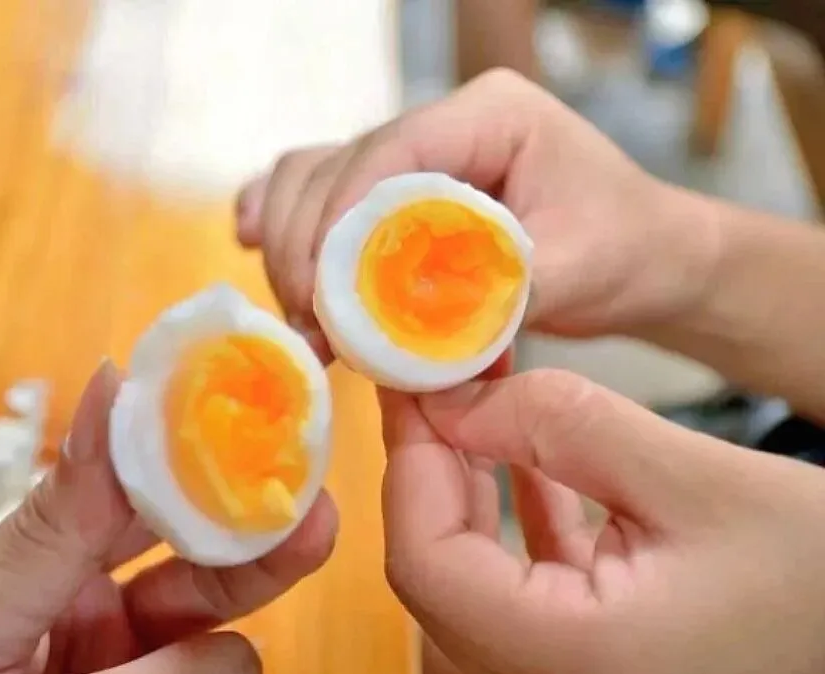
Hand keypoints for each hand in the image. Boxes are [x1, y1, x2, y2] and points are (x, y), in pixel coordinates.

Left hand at [0, 361, 336, 673]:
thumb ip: (60, 517)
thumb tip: (114, 384)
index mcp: (57, 565)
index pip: (150, 499)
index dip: (204, 459)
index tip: (260, 418)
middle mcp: (110, 621)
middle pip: (214, 572)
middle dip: (260, 545)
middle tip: (314, 514)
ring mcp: (136, 673)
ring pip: (226, 652)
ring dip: (194, 660)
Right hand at [235, 69, 720, 356]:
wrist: (645, 256)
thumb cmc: (627, 250)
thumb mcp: (577, 269)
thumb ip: (493, 293)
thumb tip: (405, 335)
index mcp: (488, 114)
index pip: (389, 150)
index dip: (338, 219)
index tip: (319, 293)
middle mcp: (442, 124)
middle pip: (336, 166)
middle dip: (305, 244)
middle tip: (309, 324)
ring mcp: (415, 154)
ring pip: (315, 177)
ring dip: (289, 243)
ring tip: (300, 317)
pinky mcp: (399, 192)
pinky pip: (322, 191)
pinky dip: (282, 217)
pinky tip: (252, 241)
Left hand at [379, 368, 824, 673]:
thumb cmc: (819, 576)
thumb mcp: (698, 478)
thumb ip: (566, 426)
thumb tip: (456, 397)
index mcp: (568, 660)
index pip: (426, 562)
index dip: (410, 461)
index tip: (412, 382)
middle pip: (437, 570)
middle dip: (433, 465)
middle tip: (438, 379)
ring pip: (470, 577)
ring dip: (468, 486)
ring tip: (478, 401)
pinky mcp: (586, 660)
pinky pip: (517, 588)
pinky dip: (511, 519)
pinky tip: (524, 458)